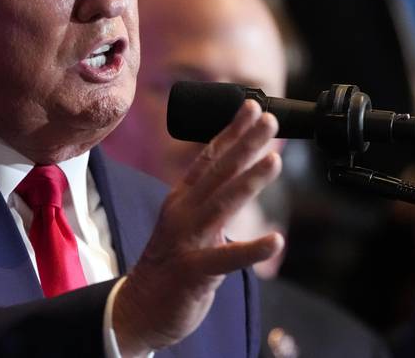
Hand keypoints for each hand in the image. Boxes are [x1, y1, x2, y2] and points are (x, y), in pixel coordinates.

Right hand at [113, 99, 283, 356]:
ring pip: (222, 204)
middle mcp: (182, 212)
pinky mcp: (193, 271)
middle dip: (245, 143)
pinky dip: (251, 249)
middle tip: (270, 119)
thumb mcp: (188, 222)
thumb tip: (240, 175)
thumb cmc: (171, 263)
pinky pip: (226, 258)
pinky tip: (275, 240)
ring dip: (249, 181)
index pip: (209, 157)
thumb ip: (212, 199)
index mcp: (182, 198)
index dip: (232, 131)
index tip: (253, 107)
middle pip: (217, 172)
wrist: (138, 307)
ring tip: (275, 160)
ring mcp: (186, 240)